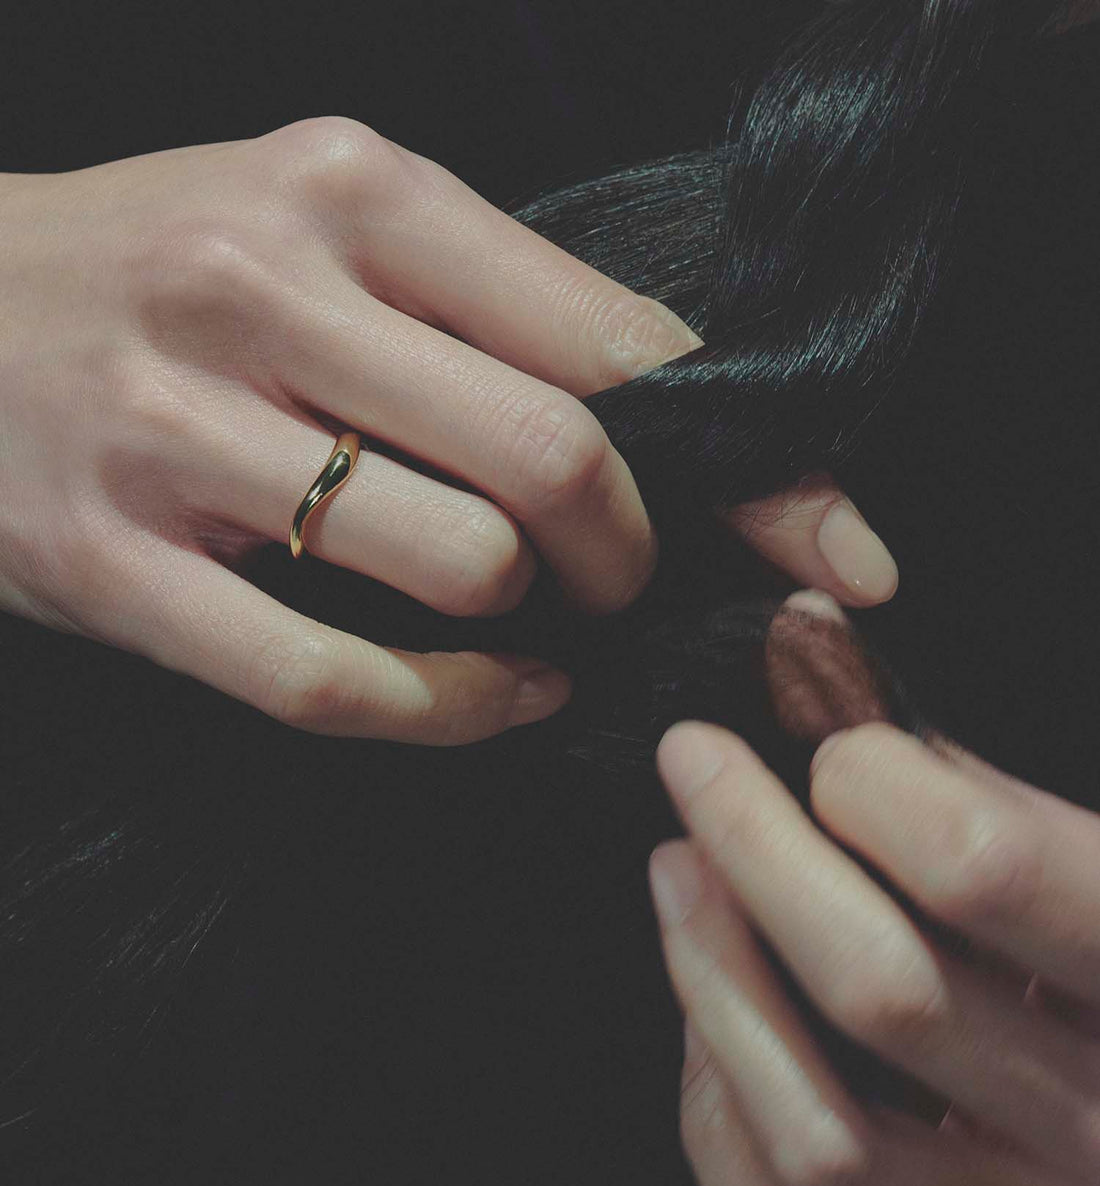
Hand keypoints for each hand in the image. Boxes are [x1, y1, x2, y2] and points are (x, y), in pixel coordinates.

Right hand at [0, 118, 895, 744]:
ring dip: (533, 618)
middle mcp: (263, 287)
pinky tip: (499, 693)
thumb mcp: (329, 231)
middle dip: (634, 553)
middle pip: (554, 457)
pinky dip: (451, 708)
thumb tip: (692, 426)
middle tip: (631, 582)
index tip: (828, 544)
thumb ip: (496, 312)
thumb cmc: (168, 270)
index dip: (750, 460)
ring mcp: (173, 430)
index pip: (613, 338)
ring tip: (532, 615)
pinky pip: (334, 679)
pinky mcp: (110, 562)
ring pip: (455, 567)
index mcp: (352, 189)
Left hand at [647, 591, 1099, 1185]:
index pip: (990, 871)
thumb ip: (961, 786)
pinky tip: (710, 1029)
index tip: (816, 733)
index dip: (873, 781)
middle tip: (692, 764)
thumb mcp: (1080, 879)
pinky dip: (716, 1124)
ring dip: (715, 981)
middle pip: (885, 992)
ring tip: (675, 878)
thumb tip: (807, 650)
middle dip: (757, 848)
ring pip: (819, 1134)